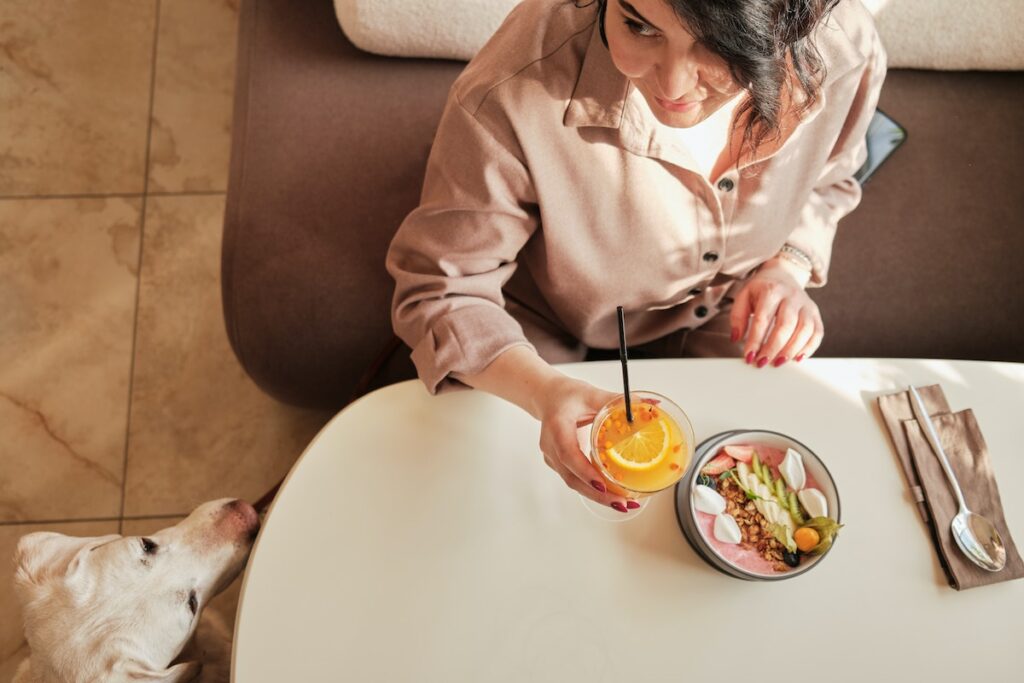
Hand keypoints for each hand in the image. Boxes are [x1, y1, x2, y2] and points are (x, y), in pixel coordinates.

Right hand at [533, 376, 635, 512]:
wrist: (548, 398)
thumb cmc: (567, 395)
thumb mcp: (592, 394)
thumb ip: (618, 401)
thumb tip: (651, 406)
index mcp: (556, 426)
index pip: (568, 454)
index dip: (585, 472)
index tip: (603, 484)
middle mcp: (551, 446)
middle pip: (572, 477)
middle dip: (598, 493)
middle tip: (622, 502)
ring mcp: (553, 458)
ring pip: (574, 483)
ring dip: (598, 496)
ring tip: (624, 503)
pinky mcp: (559, 464)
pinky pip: (576, 480)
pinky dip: (594, 489)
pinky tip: (613, 495)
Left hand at [729, 258, 823, 366]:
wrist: (783, 275)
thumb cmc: (762, 289)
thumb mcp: (744, 296)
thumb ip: (738, 316)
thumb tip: (737, 338)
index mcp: (771, 290)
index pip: (763, 318)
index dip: (755, 340)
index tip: (749, 356)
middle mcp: (792, 296)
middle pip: (785, 325)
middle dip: (773, 347)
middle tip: (762, 362)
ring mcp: (806, 305)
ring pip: (804, 330)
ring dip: (791, 350)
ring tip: (778, 362)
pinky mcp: (815, 313)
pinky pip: (817, 332)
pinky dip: (809, 348)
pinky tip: (797, 358)